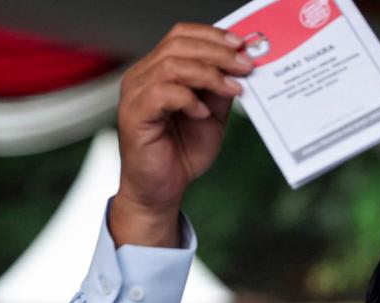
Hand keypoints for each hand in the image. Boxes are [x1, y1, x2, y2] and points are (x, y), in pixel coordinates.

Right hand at [111, 23, 254, 246]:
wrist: (163, 189)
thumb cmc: (181, 153)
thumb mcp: (212, 116)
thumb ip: (220, 91)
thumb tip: (240, 68)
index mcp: (159, 70)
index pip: (181, 36)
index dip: (212, 36)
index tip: (241, 45)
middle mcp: (143, 76)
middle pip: (178, 45)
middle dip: (217, 53)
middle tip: (244, 66)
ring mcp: (136, 94)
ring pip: (172, 65)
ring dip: (208, 75)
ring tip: (231, 90)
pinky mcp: (134, 114)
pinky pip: (161, 93)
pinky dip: (188, 99)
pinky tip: (202, 113)